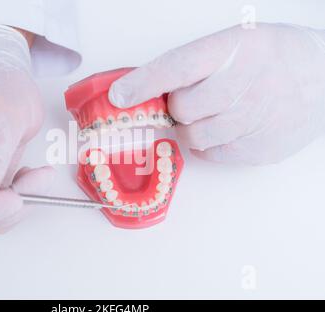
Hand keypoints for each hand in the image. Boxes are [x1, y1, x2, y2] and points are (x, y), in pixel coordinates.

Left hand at [109, 23, 324, 164]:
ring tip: (214, 113)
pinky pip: (212, 154)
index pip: (177, 67)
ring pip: (194, 137)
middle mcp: (245, 83)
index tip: (119, 96)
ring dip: (193, 128)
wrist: (323, 80)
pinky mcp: (258, 149)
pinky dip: (211, 143)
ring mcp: (254, 120)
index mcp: (234, 49)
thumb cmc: (272, 59)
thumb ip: (191, 65)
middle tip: (191, 99)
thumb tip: (140, 87)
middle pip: (182, 109)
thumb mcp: (235, 44)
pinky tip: (229, 127)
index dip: (143, 83)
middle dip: (178, 107)